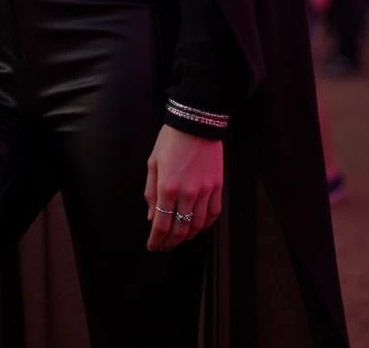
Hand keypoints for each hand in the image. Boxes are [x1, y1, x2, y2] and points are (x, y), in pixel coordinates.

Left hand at [143, 125, 222, 251]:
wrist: (196, 122)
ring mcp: (205, 191)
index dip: (156, 240)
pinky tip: (198, 227)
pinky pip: (213, 214)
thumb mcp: (153, 162)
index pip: (162, 224)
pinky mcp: (218, 187)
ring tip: (179, 238)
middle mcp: (188, 193)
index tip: (152, 246)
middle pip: (180, 229)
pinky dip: (205, 225)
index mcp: (168, 187)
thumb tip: (152, 216)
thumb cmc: (170, 140)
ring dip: (187, 236)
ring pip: (198, 225)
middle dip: (170, 242)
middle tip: (164, 246)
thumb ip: (151, 192)